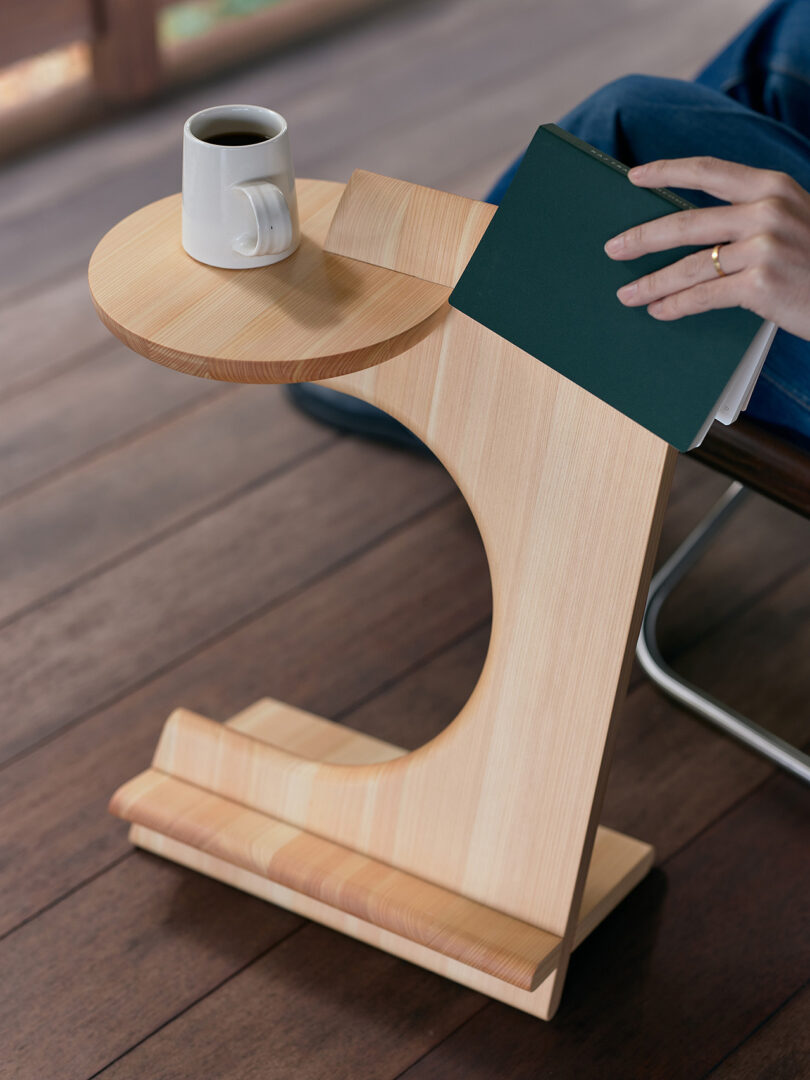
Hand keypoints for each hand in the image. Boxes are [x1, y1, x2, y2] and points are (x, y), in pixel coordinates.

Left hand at [604, 156, 809, 339]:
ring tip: (627, 294)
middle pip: (686, 223)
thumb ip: (752, 215)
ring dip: (651, 283)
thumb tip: (690, 230)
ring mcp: (764, 247)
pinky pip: (703, 296)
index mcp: (772, 186)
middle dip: (642, 237)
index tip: (634, 177)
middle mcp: (767, 210)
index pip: (708, 170)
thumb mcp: (794, 219)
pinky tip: (658, 311)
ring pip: (689, 266)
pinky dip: (675, 305)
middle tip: (613, 248)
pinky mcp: (760, 284)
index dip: (666, 172)